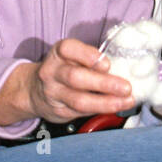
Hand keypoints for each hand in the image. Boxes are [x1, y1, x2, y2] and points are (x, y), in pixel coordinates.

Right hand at [0, 37, 133, 125]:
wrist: (35, 91)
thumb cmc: (64, 69)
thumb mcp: (72, 56)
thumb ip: (91, 59)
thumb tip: (122, 66)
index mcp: (58, 53)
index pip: (68, 49)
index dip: (88, 55)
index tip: (106, 63)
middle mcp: (52, 72)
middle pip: (75, 77)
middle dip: (103, 83)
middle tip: (126, 87)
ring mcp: (54, 93)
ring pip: (79, 100)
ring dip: (106, 102)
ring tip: (126, 101)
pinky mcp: (59, 111)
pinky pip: (81, 112)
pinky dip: (101, 110)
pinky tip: (116, 107)